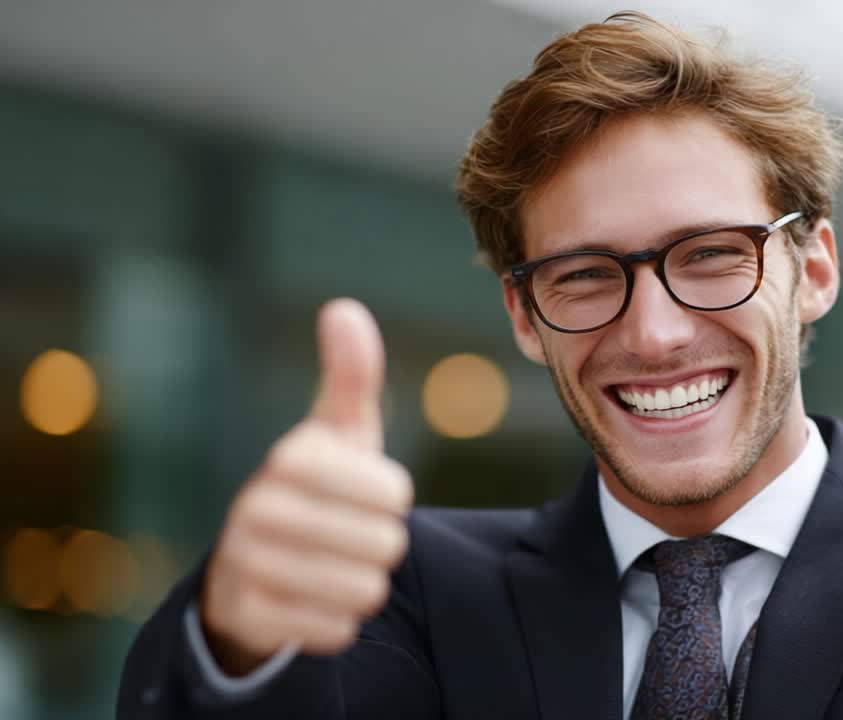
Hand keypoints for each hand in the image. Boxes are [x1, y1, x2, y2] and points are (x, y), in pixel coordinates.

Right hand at [200, 299, 412, 674]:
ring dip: (362, 584)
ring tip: (334, 565)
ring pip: (363, 591)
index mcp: (291, 456)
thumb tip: (343, 308)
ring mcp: (246, 564)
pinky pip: (334, 631)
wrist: (252, 565)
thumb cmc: (316, 487)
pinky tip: (315, 599)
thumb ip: (350, 376)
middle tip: (351, 535)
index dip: (393, 499)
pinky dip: (338, 621)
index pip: (393, 493)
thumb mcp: (338, 432)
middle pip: (384, 545)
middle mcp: (257, 507)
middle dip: (381, 545)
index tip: (370, 494)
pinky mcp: (247, 617)